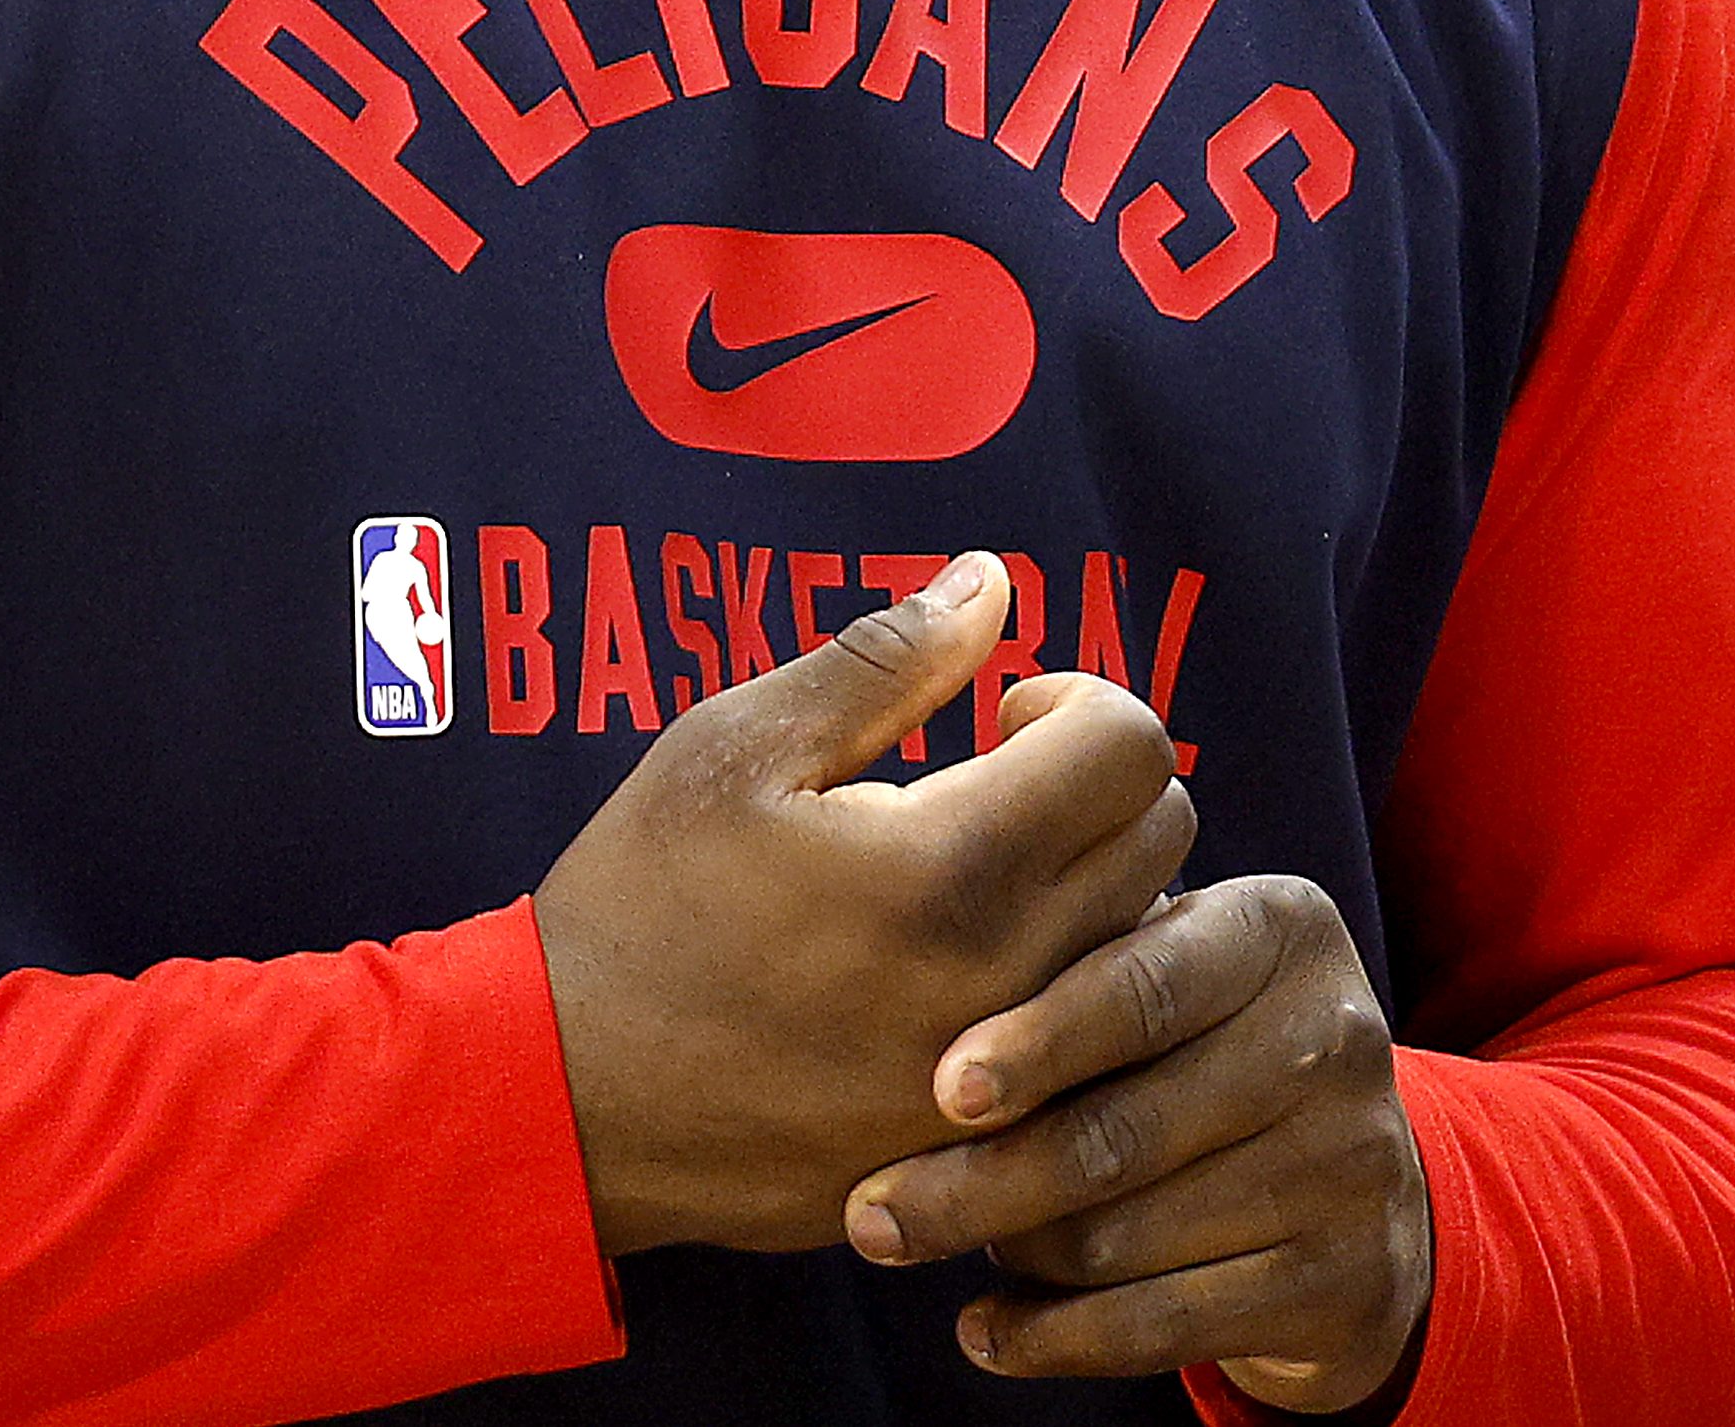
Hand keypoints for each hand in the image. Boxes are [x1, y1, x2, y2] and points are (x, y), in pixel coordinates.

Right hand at [535, 552, 1195, 1255]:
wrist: (570, 1100)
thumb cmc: (639, 904)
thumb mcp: (734, 747)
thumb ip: (882, 660)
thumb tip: (990, 581)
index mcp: (954, 864)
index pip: (1134, 746)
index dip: (1080, 702)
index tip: (1003, 716)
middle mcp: (1012, 980)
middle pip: (1165, 839)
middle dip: (1099, 783)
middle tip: (997, 783)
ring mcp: (1011, 1082)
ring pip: (1144, 951)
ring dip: (1095, 889)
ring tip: (980, 881)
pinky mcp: (991, 1153)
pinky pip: (1097, 1055)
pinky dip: (1072, 998)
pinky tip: (970, 979)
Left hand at [838, 872, 1429, 1409]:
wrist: (1354, 1184)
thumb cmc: (1196, 1041)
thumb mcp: (1167, 964)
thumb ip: (1071, 950)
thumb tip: (896, 984)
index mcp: (1279, 929)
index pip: (1143, 986)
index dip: (1037, 1042)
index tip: (940, 1090)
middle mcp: (1335, 1036)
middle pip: (1122, 1131)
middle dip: (978, 1181)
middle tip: (869, 1212)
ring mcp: (1351, 1165)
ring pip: (1126, 1237)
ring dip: (1007, 1253)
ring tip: (923, 1242)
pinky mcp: (1345, 1281)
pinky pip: (1166, 1325)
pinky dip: (1057, 1339)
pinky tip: (986, 1331)